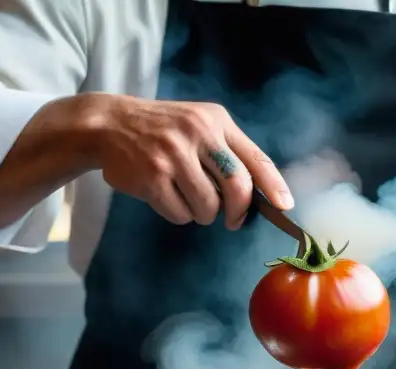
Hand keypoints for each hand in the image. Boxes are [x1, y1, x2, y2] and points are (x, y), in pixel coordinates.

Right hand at [89, 95, 292, 228]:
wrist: (109, 124)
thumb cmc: (164, 131)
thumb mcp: (199, 126)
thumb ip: (228, 152)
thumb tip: (261, 195)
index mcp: (216, 121)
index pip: (255, 157)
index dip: (274, 186)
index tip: (286, 207)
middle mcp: (197, 133)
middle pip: (237, 186)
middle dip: (238, 212)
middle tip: (232, 220)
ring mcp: (173, 154)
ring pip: (208, 207)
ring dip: (202, 214)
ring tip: (187, 197)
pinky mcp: (152, 176)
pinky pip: (180, 214)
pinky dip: (178, 215)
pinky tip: (165, 196)